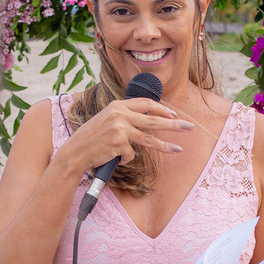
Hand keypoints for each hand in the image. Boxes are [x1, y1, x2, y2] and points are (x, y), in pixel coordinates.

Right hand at [58, 98, 193, 173]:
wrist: (75, 152)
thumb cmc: (91, 138)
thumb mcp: (107, 120)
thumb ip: (124, 117)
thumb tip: (149, 120)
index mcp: (117, 106)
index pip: (145, 104)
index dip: (162, 110)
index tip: (174, 116)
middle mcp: (119, 114)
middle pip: (153, 120)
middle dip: (173, 124)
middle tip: (188, 127)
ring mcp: (119, 128)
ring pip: (148, 138)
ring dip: (165, 146)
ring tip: (179, 149)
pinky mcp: (119, 143)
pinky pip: (130, 155)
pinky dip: (124, 159)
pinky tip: (113, 158)